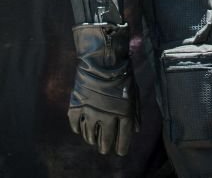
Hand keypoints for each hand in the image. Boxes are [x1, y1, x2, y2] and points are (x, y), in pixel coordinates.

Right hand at [69, 23, 136, 155]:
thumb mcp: (134, 94)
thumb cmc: (122, 75)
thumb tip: (135, 130)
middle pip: (106, 141)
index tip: (119, 152)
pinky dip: (77, 129)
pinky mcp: (77, 106)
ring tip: (93, 140)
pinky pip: (75, 124)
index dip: (121, 148)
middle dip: (106, 147)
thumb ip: (135, 113)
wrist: (102, 59)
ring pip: (90, 135)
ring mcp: (90, 112)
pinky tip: (79, 130)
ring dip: (92, 140)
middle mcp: (107, 117)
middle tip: (104, 149)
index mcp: (124, 115)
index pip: (123, 140)